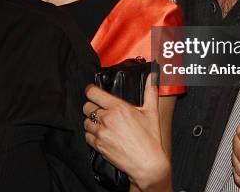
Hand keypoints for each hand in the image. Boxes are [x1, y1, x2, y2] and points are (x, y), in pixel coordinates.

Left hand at [83, 73, 171, 191]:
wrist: (147, 164)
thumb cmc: (150, 139)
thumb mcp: (152, 112)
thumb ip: (150, 91)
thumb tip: (153, 75)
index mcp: (118, 108)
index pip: (93, 93)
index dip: (90, 90)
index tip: (92, 91)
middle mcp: (107, 119)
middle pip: (87, 107)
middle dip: (91, 106)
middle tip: (99, 109)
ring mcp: (101, 134)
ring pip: (85, 122)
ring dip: (91, 122)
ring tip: (101, 123)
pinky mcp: (99, 146)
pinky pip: (87, 137)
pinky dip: (91, 135)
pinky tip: (101, 135)